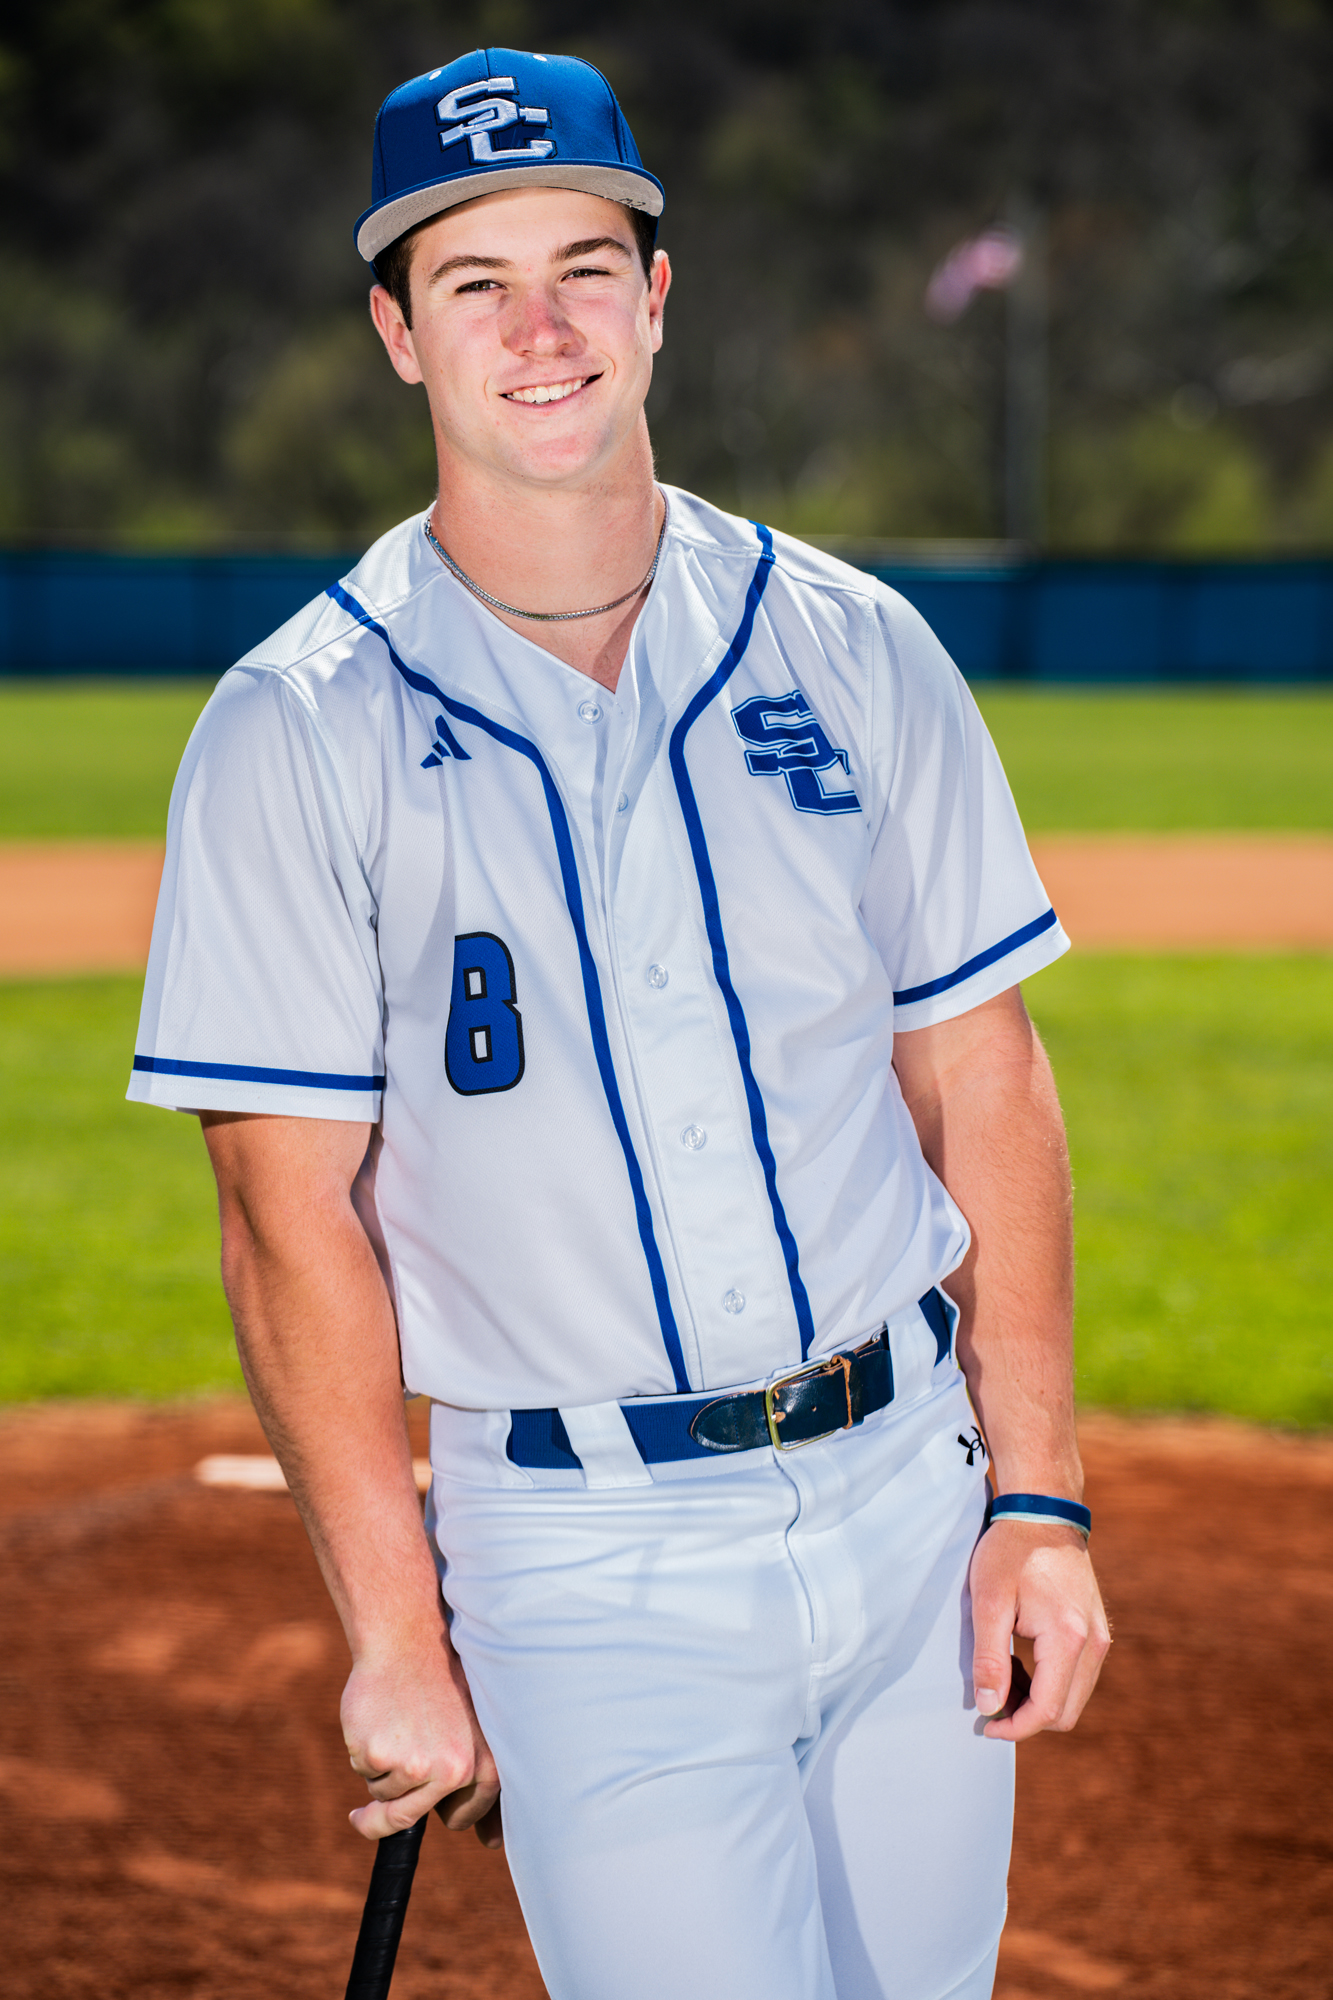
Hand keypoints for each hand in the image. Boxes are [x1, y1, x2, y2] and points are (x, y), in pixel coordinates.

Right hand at [341, 1632, 501, 1845]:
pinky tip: (376, 1717)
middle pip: (407, 1818)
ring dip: (380, 1767)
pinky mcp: (379, 1756)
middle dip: (380, 1821)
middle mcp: (452, 1774)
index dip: (443, 1812)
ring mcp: (414, 1767)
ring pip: (383, 1793)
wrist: (408, 1640)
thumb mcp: (475, 1730)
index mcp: (483, 1768)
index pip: (462, 1819)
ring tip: (394, 1722)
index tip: (428, 1801)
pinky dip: (362, 1750)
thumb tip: (492, 1843)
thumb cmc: (443, 1684)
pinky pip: (363, 1771)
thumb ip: (483, 1782)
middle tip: (362, 1817)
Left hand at [968, 1520, 1109, 1741]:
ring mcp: (1100, 1637)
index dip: (1015, 1727)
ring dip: (1037, 1700)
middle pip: (1066, 1712)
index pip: (1048, 1710)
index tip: (984, 1724)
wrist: (1043, 1511)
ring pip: (1073, 1697)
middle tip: (989, 1699)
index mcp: (1069, 1638)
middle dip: (1026, 1717)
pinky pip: (1078, 1676)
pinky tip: (1019, 1661)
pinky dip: (1049, 1682)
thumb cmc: (1011, 1550)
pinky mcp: (1097, 1630)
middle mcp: (1095, 1643)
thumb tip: (989, 1706)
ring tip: (1000, 1674)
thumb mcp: (989, 1600)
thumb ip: (989, 1657)